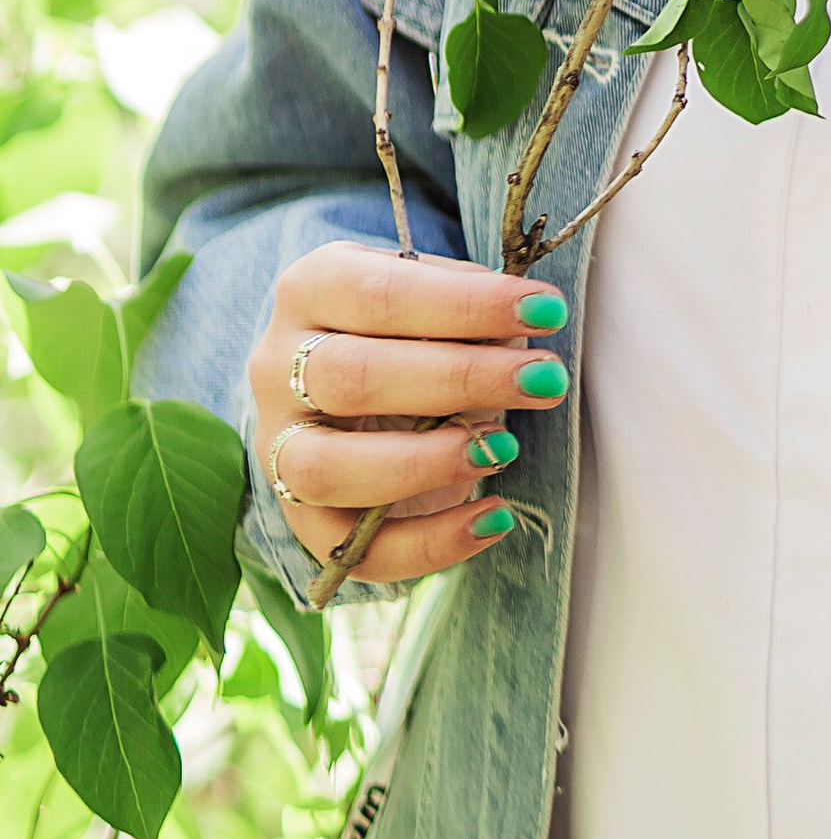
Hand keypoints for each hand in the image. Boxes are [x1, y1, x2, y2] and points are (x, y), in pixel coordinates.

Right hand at [250, 239, 570, 586]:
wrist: (353, 373)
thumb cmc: (411, 322)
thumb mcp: (435, 292)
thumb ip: (470, 304)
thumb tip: (523, 328)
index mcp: (313, 287)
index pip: (382, 295)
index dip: (467, 305)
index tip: (546, 312)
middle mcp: (277, 365)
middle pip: (352, 378)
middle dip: (461, 380)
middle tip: (545, 379)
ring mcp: (277, 446)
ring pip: (328, 469)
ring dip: (427, 462)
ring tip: (504, 448)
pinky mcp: (299, 519)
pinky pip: (351, 551)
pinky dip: (429, 544)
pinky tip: (493, 517)